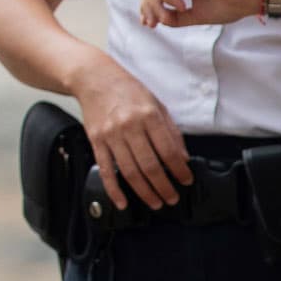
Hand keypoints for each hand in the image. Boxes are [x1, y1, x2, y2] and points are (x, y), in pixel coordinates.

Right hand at [69, 58, 193, 210]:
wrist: (93, 78)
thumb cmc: (127, 90)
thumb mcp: (156, 104)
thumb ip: (171, 131)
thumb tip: (182, 157)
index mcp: (148, 116)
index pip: (168, 151)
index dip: (180, 170)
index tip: (186, 180)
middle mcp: (129, 126)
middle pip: (149, 166)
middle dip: (164, 187)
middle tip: (172, 198)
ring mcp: (111, 135)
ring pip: (129, 172)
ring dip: (144, 192)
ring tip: (155, 202)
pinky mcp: (96, 141)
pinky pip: (105, 170)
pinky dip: (114, 189)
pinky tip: (122, 202)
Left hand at [139, 0, 262, 28]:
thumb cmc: (230, 3)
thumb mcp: (196, 14)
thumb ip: (177, 16)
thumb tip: (159, 20)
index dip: (148, 5)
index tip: (149, 24)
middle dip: (147, 5)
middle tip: (151, 24)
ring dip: (156, 3)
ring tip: (168, 18)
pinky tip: (180, 6)